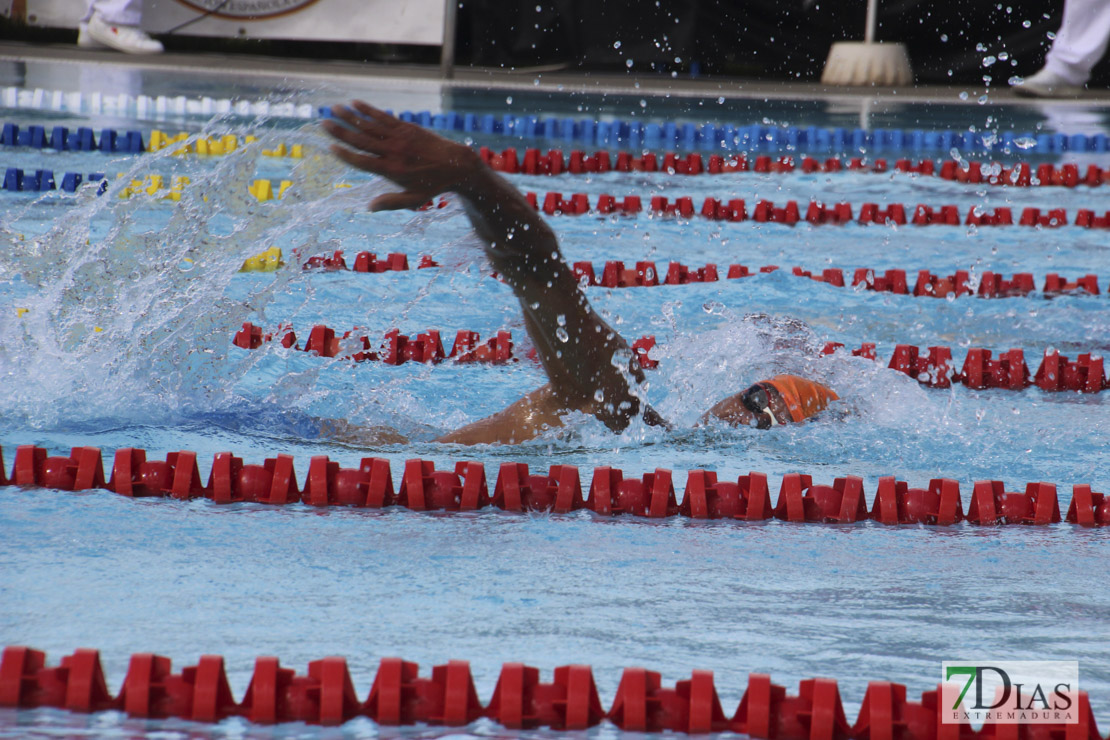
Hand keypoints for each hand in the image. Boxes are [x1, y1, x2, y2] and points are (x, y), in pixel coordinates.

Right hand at [321, 100, 481, 210]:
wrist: (457, 164)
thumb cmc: (434, 185)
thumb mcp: (414, 200)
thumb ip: (391, 203)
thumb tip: (369, 207)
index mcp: (392, 171)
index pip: (363, 161)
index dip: (345, 154)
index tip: (330, 147)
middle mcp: (393, 152)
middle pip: (361, 140)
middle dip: (341, 131)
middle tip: (323, 123)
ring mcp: (400, 138)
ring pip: (370, 125)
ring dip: (350, 116)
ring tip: (334, 108)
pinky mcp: (407, 127)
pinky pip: (384, 117)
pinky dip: (369, 110)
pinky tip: (355, 103)